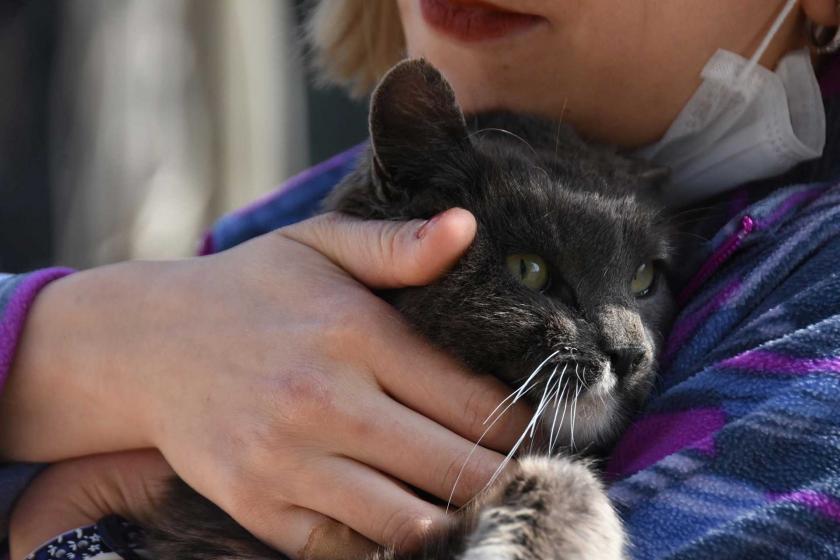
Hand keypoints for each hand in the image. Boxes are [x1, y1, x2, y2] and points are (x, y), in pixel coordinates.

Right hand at [0, 209, 531, 557]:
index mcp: (355, 335)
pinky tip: (412, 525)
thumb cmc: (249, 291)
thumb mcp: (319, 245)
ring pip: (410, 524)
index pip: (472, 400)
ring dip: (457, 520)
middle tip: (526, 478)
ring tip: (479, 505)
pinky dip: (389, 546)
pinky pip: (346, 550)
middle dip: (504, 480)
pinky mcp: (259, 508)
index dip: (522, 426)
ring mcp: (288, 464)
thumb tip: (469, 227)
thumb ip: (397, 244)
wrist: (145, 346)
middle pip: (454, 469)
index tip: (539, 434)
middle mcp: (325, 403)